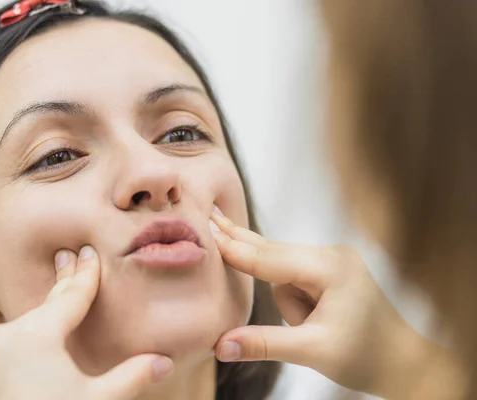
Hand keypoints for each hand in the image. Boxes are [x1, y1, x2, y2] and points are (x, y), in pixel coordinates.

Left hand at [0, 246, 172, 399]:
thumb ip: (130, 378)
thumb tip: (165, 362)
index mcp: (38, 334)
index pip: (71, 296)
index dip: (86, 275)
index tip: (89, 253)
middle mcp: (7, 335)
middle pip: (45, 305)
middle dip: (62, 284)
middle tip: (68, 257)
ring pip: (24, 327)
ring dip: (43, 318)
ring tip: (56, 304)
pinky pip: (7, 347)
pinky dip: (24, 342)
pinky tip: (33, 347)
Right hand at [210, 211, 464, 398]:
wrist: (404, 363)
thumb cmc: (368, 357)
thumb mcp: (314, 352)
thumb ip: (265, 344)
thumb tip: (221, 345)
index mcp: (331, 267)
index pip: (270, 259)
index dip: (235, 248)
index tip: (206, 231)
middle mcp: (330, 256)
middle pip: (272, 254)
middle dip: (243, 248)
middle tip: (209, 215)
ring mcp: (330, 262)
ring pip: (280, 271)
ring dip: (283, 302)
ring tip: (309, 329)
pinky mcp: (327, 273)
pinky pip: (291, 278)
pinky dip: (287, 295)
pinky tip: (305, 318)